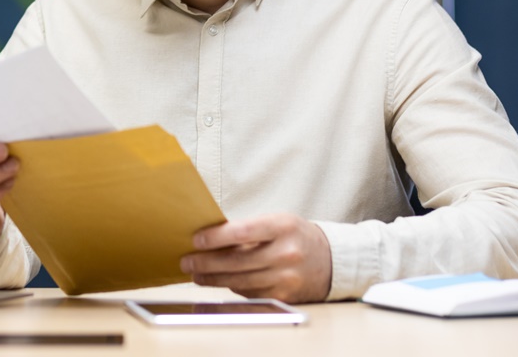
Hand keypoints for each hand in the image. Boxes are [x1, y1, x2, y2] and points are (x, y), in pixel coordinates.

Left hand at [181, 213, 331, 302]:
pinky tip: (220, 282)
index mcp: (283, 227)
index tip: (196, 240)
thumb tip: (210, 236)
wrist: (331, 260)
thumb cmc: (296, 236)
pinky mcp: (285, 295)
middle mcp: (286, 252)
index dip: (217, 237)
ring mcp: (287, 277)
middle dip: (207, 262)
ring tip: (196, 274)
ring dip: (214, 278)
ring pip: (241, 280)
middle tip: (187, 261)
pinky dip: (233, 287)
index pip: (244, 231)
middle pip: (238, 261)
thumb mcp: (277, 222)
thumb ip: (248, 229)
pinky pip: (250, 293)